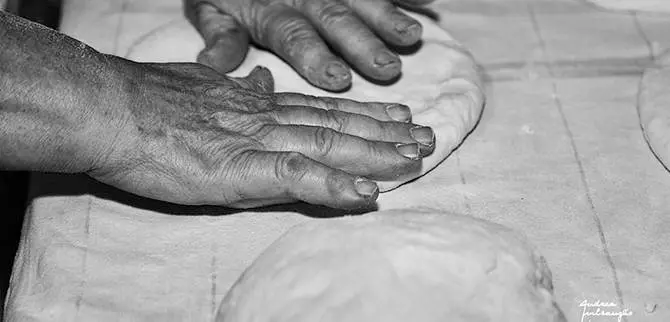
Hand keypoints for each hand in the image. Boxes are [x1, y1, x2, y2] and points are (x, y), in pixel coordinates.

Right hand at [92, 59, 434, 208]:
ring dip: (375, 155)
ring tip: (415, 159)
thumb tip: (259, 80)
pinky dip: (334, 186)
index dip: (365, 114)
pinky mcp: (240, 169)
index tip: (399, 116)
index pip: (323, 108)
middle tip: (427, 137)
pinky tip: (366, 193)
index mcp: (257, 104)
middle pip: (338, 125)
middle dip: (386, 132)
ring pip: (328, 147)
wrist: (110, 109)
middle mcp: (267, 119)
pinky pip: (297, 178)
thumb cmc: (147, 102)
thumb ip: (237, 89)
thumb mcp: (202, 86)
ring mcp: (257, 142)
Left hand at [184, 0, 434, 90]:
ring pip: (359, 0)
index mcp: (268, 12)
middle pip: (334, 18)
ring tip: (413, 36)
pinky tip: (430, 4)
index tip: (338, 80)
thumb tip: (212, 63)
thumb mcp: (211, 7)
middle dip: (362, 43)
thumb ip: (219, 35)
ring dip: (388, 17)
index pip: (293, 35)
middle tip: (387, 68)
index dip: (315, 57)